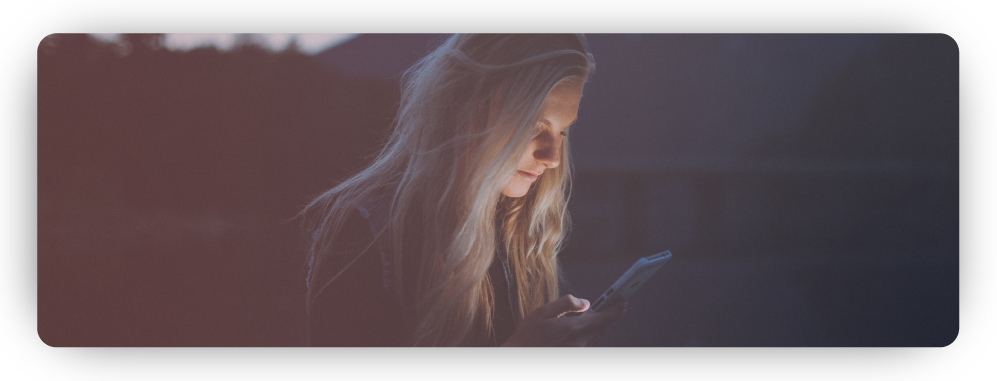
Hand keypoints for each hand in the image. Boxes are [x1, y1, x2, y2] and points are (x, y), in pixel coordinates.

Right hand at [500, 294, 626, 346]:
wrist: (520, 354)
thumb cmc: (529, 335)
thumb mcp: (543, 312)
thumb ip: (567, 304)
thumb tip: (585, 302)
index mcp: (573, 328)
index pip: (603, 318)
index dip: (615, 309)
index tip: (623, 302)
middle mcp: (579, 342)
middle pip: (601, 328)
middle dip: (608, 316)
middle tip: (615, 305)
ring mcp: (578, 350)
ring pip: (595, 337)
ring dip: (599, 326)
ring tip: (599, 315)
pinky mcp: (574, 353)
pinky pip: (587, 343)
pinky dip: (590, 335)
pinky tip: (583, 329)